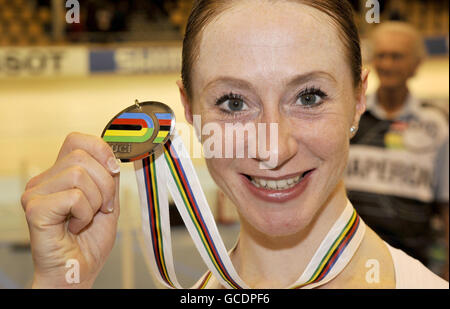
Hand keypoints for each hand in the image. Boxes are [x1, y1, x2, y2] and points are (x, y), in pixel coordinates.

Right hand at [21, 132, 120, 287]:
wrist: (77, 270)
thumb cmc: (89, 241)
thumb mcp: (108, 202)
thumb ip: (109, 178)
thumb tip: (114, 156)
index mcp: (60, 174)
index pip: (77, 140)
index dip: (100, 149)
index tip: (113, 170)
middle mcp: (44, 180)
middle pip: (82, 156)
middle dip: (105, 184)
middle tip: (102, 208)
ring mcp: (36, 193)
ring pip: (79, 174)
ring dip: (95, 201)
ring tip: (86, 219)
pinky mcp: (35, 209)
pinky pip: (74, 196)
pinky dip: (84, 214)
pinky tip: (75, 226)